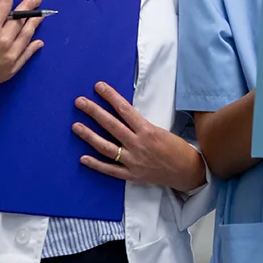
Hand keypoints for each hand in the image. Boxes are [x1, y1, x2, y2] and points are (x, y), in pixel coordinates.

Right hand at [0, 0, 44, 100]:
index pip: (4, 5)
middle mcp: (3, 40)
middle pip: (19, 18)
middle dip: (28, 7)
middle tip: (34, 0)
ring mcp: (9, 55)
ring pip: (26, 35)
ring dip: (34, 23)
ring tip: (39, 16)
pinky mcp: (11, 68)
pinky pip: (26, 55)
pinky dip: (33, 47)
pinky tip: (38, 41)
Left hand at [73, 82, 205, 192]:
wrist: (187, 171)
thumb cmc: (176, 148)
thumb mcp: (161, 131)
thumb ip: (140, 126)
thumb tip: (122, 115)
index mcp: (147, 131)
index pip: (124, 110)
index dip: (110, 96)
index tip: (99, 87)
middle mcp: (138, 145)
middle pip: (111, 125)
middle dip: (94, 112)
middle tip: (80, 102)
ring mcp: (133, 161)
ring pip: (106, 147)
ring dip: (89, 136)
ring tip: (76, 126)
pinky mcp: (132, 175)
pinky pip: (110, 170)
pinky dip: (96, 164)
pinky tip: (83, 157)